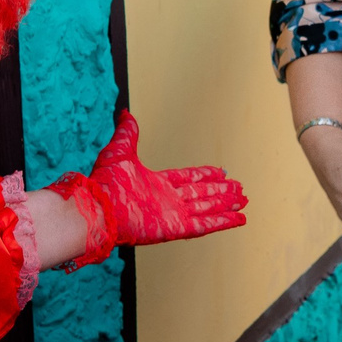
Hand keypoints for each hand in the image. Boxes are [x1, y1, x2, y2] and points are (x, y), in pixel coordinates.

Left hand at [50, 111, 248, 268]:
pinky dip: (222, 222)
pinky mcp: (176, 229)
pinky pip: (204, 225)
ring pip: (207, 208)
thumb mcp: (119, 151)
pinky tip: (239, 220)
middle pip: (202, 195)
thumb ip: (128, 133)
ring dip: (226, 205)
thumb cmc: (106, 182)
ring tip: (243, 201)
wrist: (99, 208)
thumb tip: (125, 113)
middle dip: (221, 192)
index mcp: (156, 183)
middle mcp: (167, 200)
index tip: (221, 172)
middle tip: (240, 189)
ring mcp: (173, 216)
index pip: (188, 179)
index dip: (205, 176)